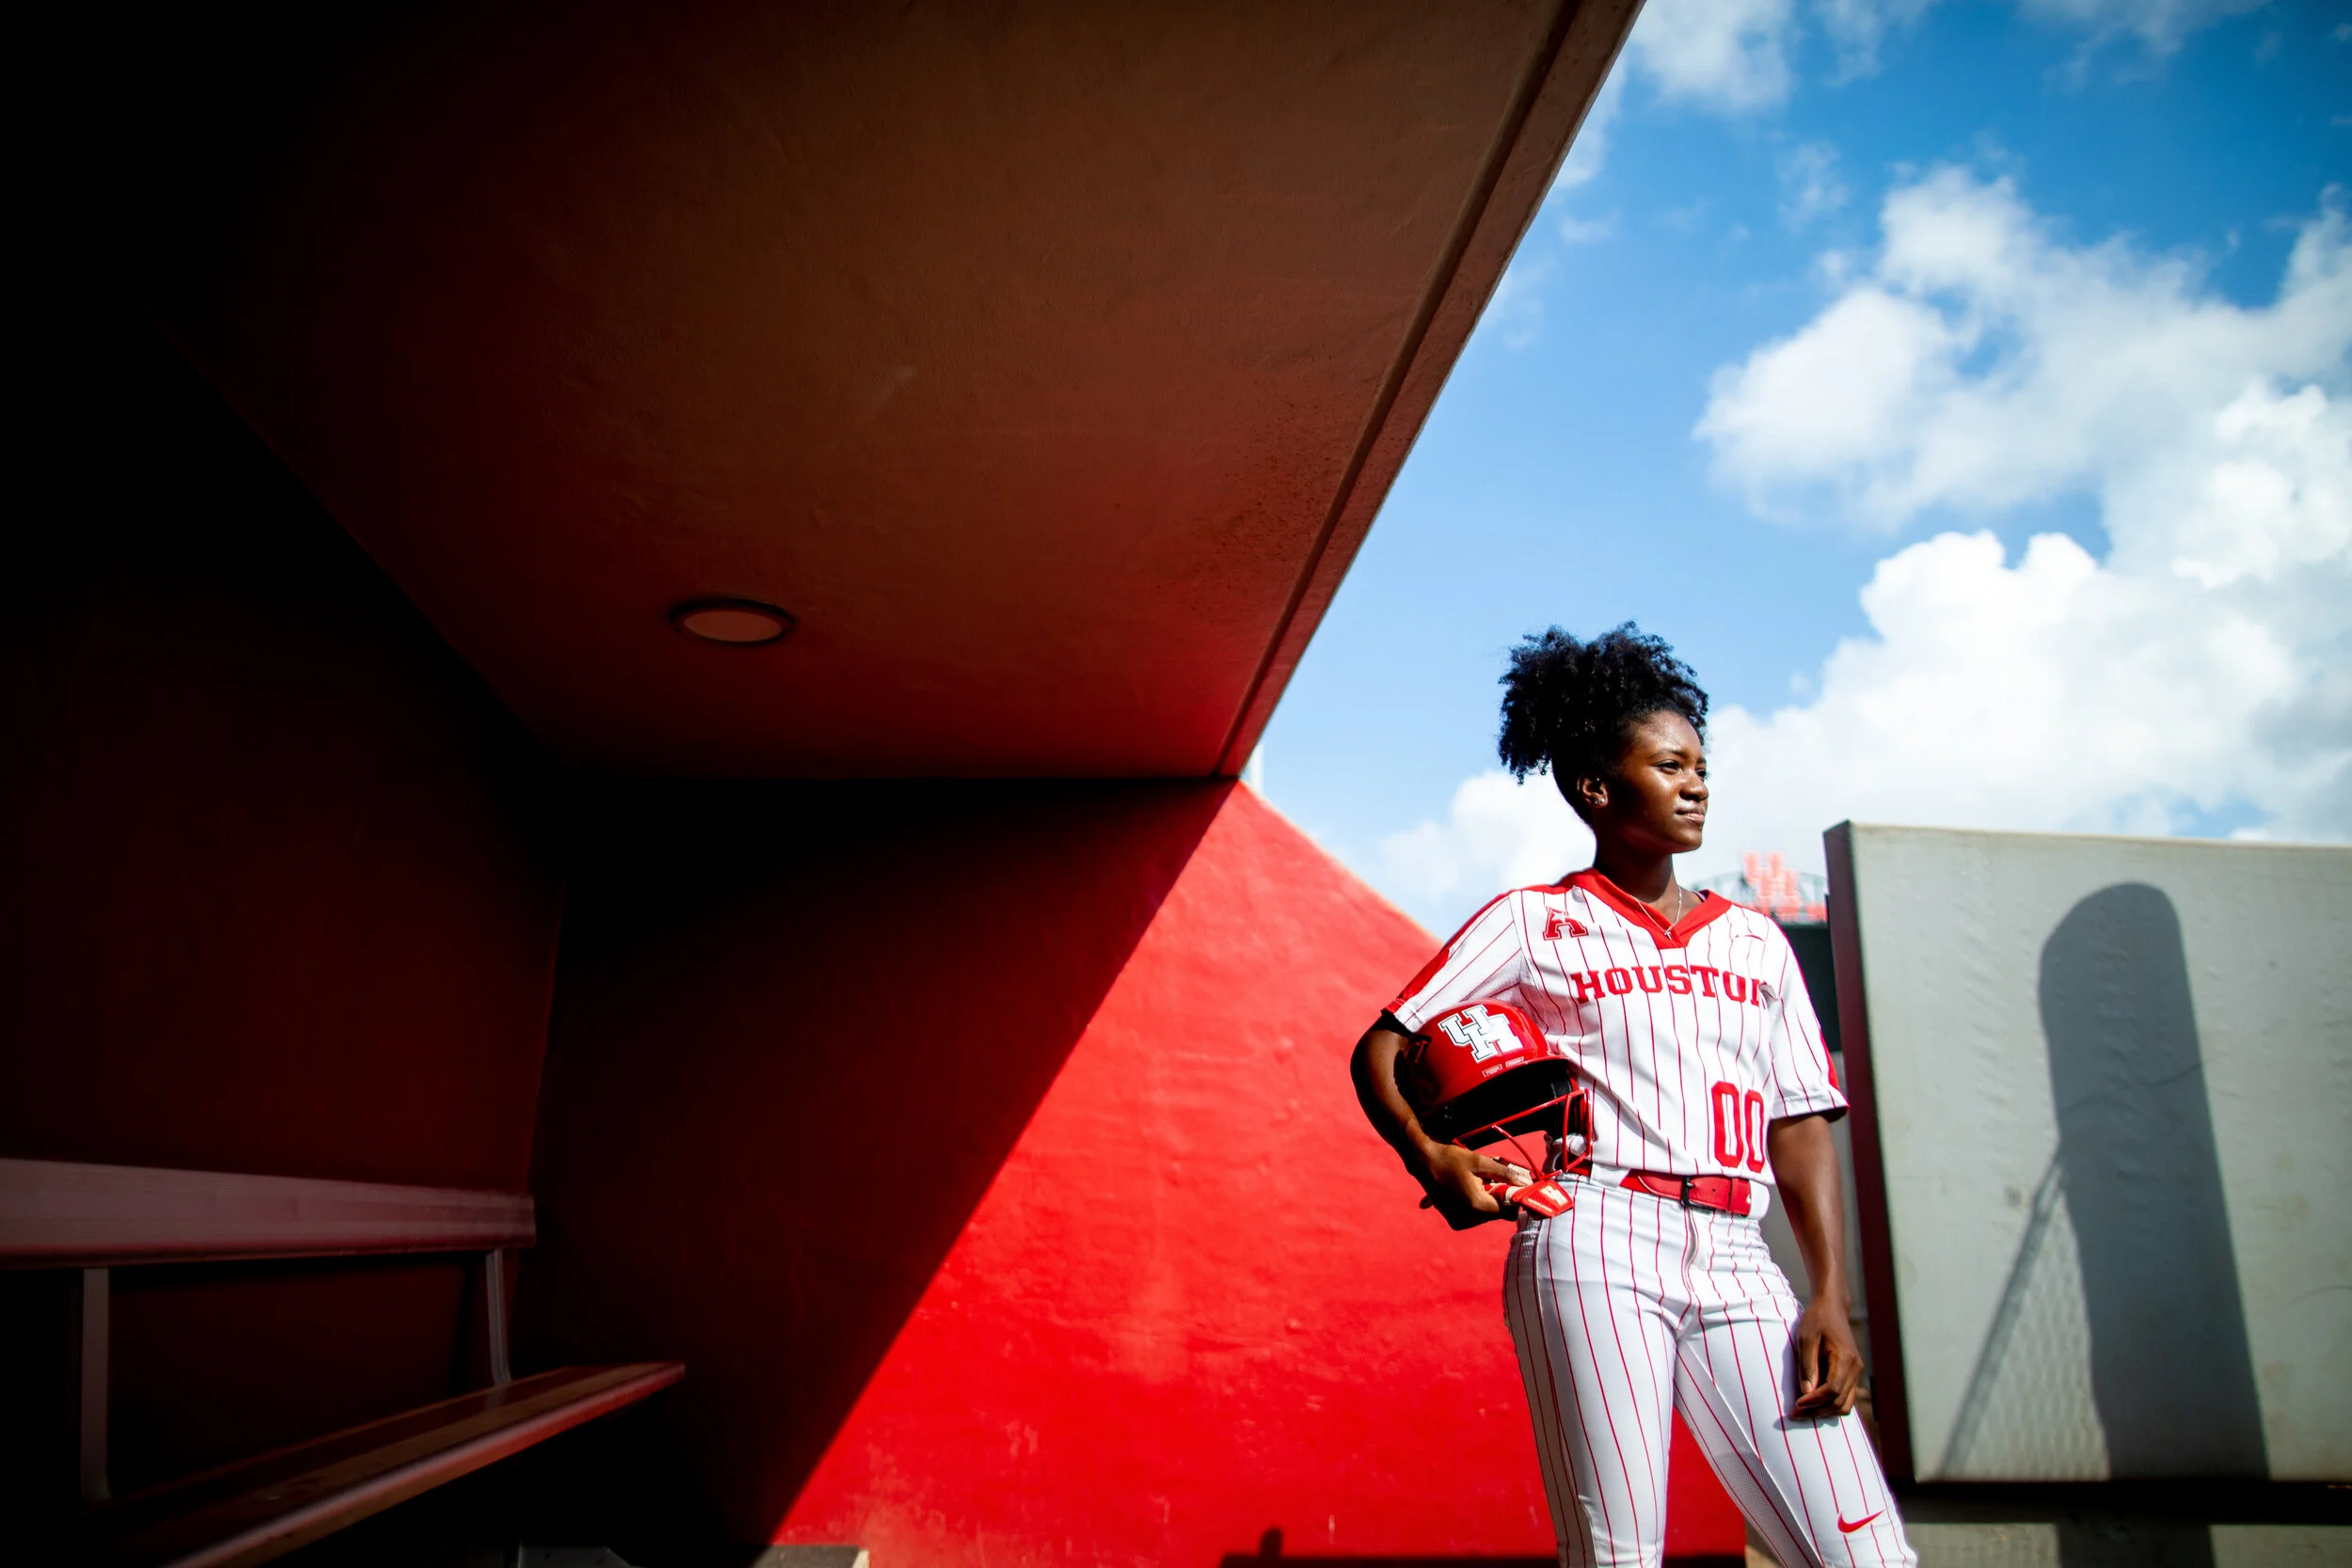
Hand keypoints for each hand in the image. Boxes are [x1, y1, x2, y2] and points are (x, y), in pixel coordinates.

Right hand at [1410, 1140, 1530, 1229]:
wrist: (1422, 1162)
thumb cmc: (1451, 1159)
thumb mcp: (1480, 1162)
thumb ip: (1505, 1173)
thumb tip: (1527, 1182)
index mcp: (1477, 1205)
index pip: (1508, 1212)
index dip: (1512, 1198)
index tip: (1509, 1184)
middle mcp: (1468, 1219)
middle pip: (1497, 1214)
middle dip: (1498, 1197)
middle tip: (1489, 1179)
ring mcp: (1459, 1222)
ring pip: (1486, 1215)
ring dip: (1487, 1200)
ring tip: (1475, 1183)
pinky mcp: (1453, 1221)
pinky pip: (1474, 1216)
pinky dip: (1476, 1205)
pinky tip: (1466, 1190)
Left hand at [1789, 1296, 1863, 1418]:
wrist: (1832, 1308)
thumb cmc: (1817, 1320)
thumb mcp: (1806, 1337)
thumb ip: (1807, 1365)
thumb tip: (1806, 1392)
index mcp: (1846, 1359)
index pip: (1833, 1390)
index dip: (1815, 1401)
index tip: (1796, 1405)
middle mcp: (1855, 1369)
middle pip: (1839, 1402)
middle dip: (1816, 1411)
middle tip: (1794, 1415)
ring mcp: (1855, 1373)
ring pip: (1844, 1404)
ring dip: (1823, 1411)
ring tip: (1801, 1412)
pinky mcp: (1850, 1375)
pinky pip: (1844, 1398)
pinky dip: (1829, 1405)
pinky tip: (1811, 1405)